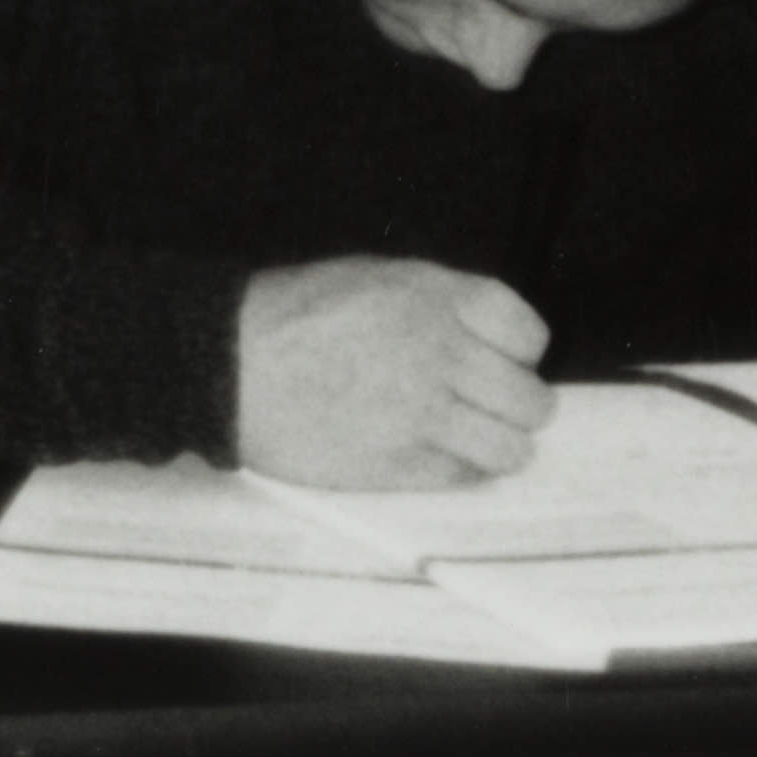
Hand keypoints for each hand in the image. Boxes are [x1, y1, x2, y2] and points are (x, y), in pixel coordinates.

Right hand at [231, 260, 550, 488]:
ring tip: (472, 440)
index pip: (528, 335)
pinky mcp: (400, 465)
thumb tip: (489, 346)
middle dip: (516, 405)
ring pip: (510, 448)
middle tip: (488, 407)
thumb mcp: (374, 278)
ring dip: (499, 446)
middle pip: (530, 399)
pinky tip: (432, 453)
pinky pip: (465, 477)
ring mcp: (423, 414)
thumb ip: (438, 304)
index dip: (519, 353)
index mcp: (435, 299)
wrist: (226, 364)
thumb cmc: (291, 315)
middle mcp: (441, 354)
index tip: (499, 360)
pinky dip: (460, 470)